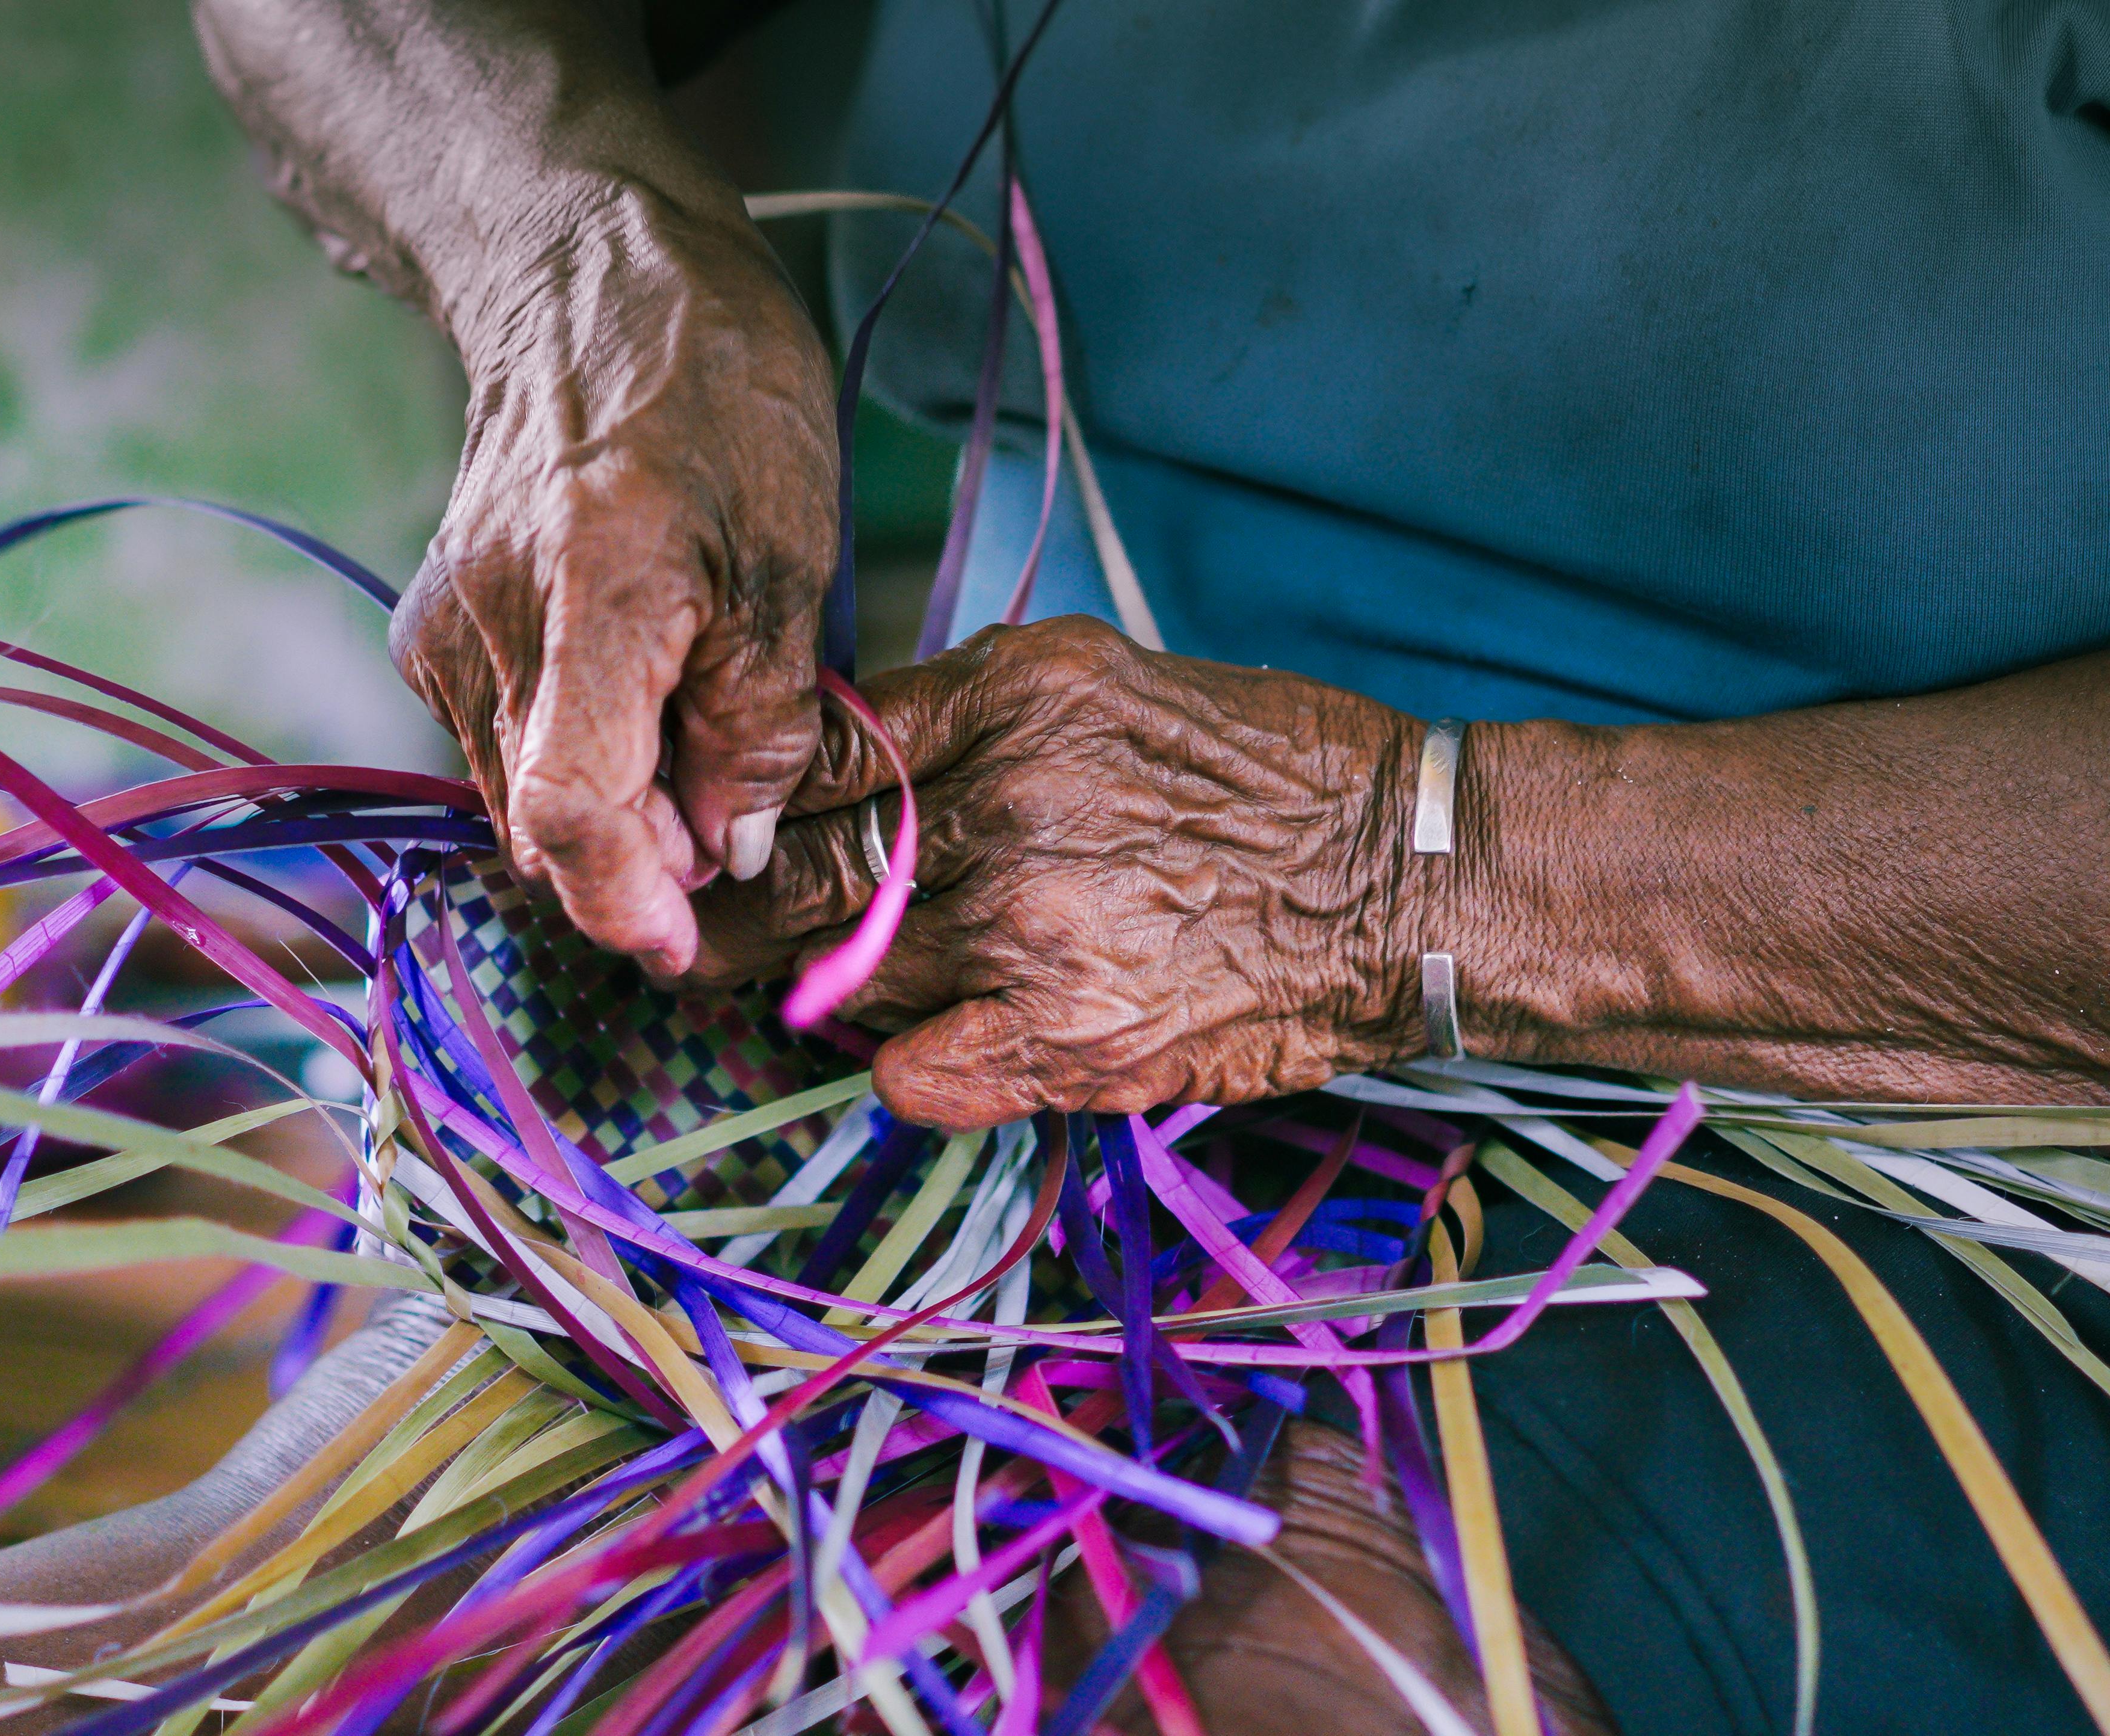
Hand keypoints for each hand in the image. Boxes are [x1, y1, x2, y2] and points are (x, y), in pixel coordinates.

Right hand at [391, 179, 836, 973]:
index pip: (569, 811)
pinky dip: (580, 764)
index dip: (628, 904)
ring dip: (614, 817)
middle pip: (545, 826)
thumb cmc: (717, 398)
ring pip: (523, 796)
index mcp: (588, 599)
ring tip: (704, 756)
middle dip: (640, 868)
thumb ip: (761, 719)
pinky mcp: (435, 631)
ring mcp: (447, 632)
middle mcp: (487, 627)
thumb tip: (727, 853)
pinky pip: (507, 745)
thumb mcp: (789, 558)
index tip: (685, 945)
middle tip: (734, 839)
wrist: (593, 284)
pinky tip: (649, 716)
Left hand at [688, 617, 1449, 1127]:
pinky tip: (936, 1048)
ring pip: (847, 976)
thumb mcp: (1110, 683)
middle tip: (702, 937)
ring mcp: (1034, 925)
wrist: (1407, 877)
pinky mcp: (1071, 1036)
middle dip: (734, 913)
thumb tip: (843, 765)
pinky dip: (902, 1069)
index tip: (711, 838)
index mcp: (1016, 696)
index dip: (740, 807)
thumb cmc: (1266, 775)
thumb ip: (970, 717)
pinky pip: (912, 1076)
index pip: (811, 755)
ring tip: (842, 987)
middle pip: (798, 871)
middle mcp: (1010, 801)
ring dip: (833, 989)